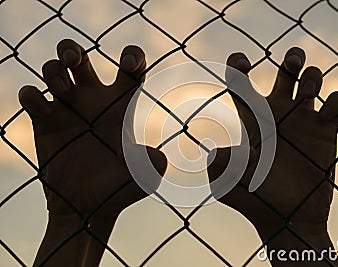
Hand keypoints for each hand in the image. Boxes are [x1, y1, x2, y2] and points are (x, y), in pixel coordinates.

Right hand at [19, 39, 166, 265]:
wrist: (87, 209)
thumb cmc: (119, 190)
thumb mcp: (144, 176)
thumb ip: (154, 162)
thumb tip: (157, 155)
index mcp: (122, 105)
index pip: (130, 68)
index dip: (132, 55)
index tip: (127, 63)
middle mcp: (93, 101)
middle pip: (79, 58)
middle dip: (71, 49)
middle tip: (74, 59)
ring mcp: (67, 110)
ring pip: (52, 70)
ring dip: (53, 70)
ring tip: (63, 91)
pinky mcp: (44, 123)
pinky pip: (30, 96)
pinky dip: (30, 95)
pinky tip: (42, 109)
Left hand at [207, 48, 337, 265]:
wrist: (287, 218)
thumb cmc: (254, 200)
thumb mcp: (227, 183)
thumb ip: (217, 163)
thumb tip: (211, 147)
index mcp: (252, 118)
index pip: (241, 83)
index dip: (238, 65)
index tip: (242, 63)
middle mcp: (278, 114)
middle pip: (286, 71)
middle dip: (292, 58)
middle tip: (292, 63)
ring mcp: (304, 121)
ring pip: (313, 80)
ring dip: (313, 75)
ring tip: (307, 93)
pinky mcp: (327, 132)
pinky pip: (337, 104)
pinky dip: (337, 101)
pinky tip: (327, 114)